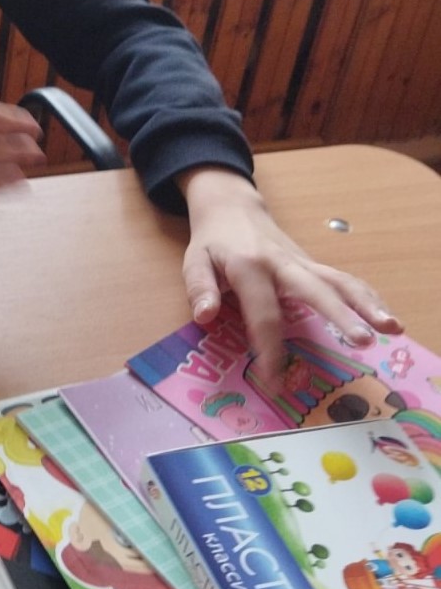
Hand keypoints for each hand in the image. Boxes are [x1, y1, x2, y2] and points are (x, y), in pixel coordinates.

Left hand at [176, 166, 401, 376]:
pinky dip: (367, 297)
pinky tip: (388, 317)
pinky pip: (344, 281)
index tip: (276, 380)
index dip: (271, 348)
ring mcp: (303, 263)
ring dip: (368, 304)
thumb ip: (200, 287)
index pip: (264, 313)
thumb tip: (205, 316)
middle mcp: (283, 264)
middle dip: (341, 315)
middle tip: (363, 341)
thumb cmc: (213, 242)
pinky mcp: (314, 265)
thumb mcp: (194, 261)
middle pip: (316, 290)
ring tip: (394, 328)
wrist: (233, 208)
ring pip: (340, 281)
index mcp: (250, 267)